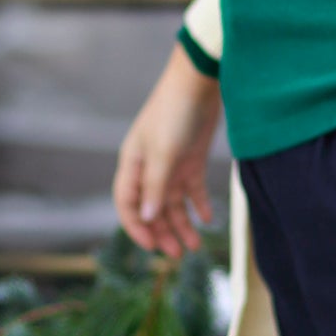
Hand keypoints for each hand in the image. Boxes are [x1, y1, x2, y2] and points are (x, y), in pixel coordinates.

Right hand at [113, 45, 223, 257]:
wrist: (200, 80)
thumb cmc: (175, 112)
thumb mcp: (164, 152)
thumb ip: (156, 186)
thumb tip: (147, 216)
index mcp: (133, 163)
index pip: (127, 203)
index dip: (137, 227)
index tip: (151, 247)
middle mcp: (149, 166)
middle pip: (152, 207)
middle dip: (163, 232)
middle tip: (177, 255)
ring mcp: (171, 163)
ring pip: (173, 203)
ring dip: (182, 224)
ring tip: (195, 246)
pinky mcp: (192, 158)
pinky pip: (193, 189)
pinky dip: (200, 205)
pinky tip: (208, 219)